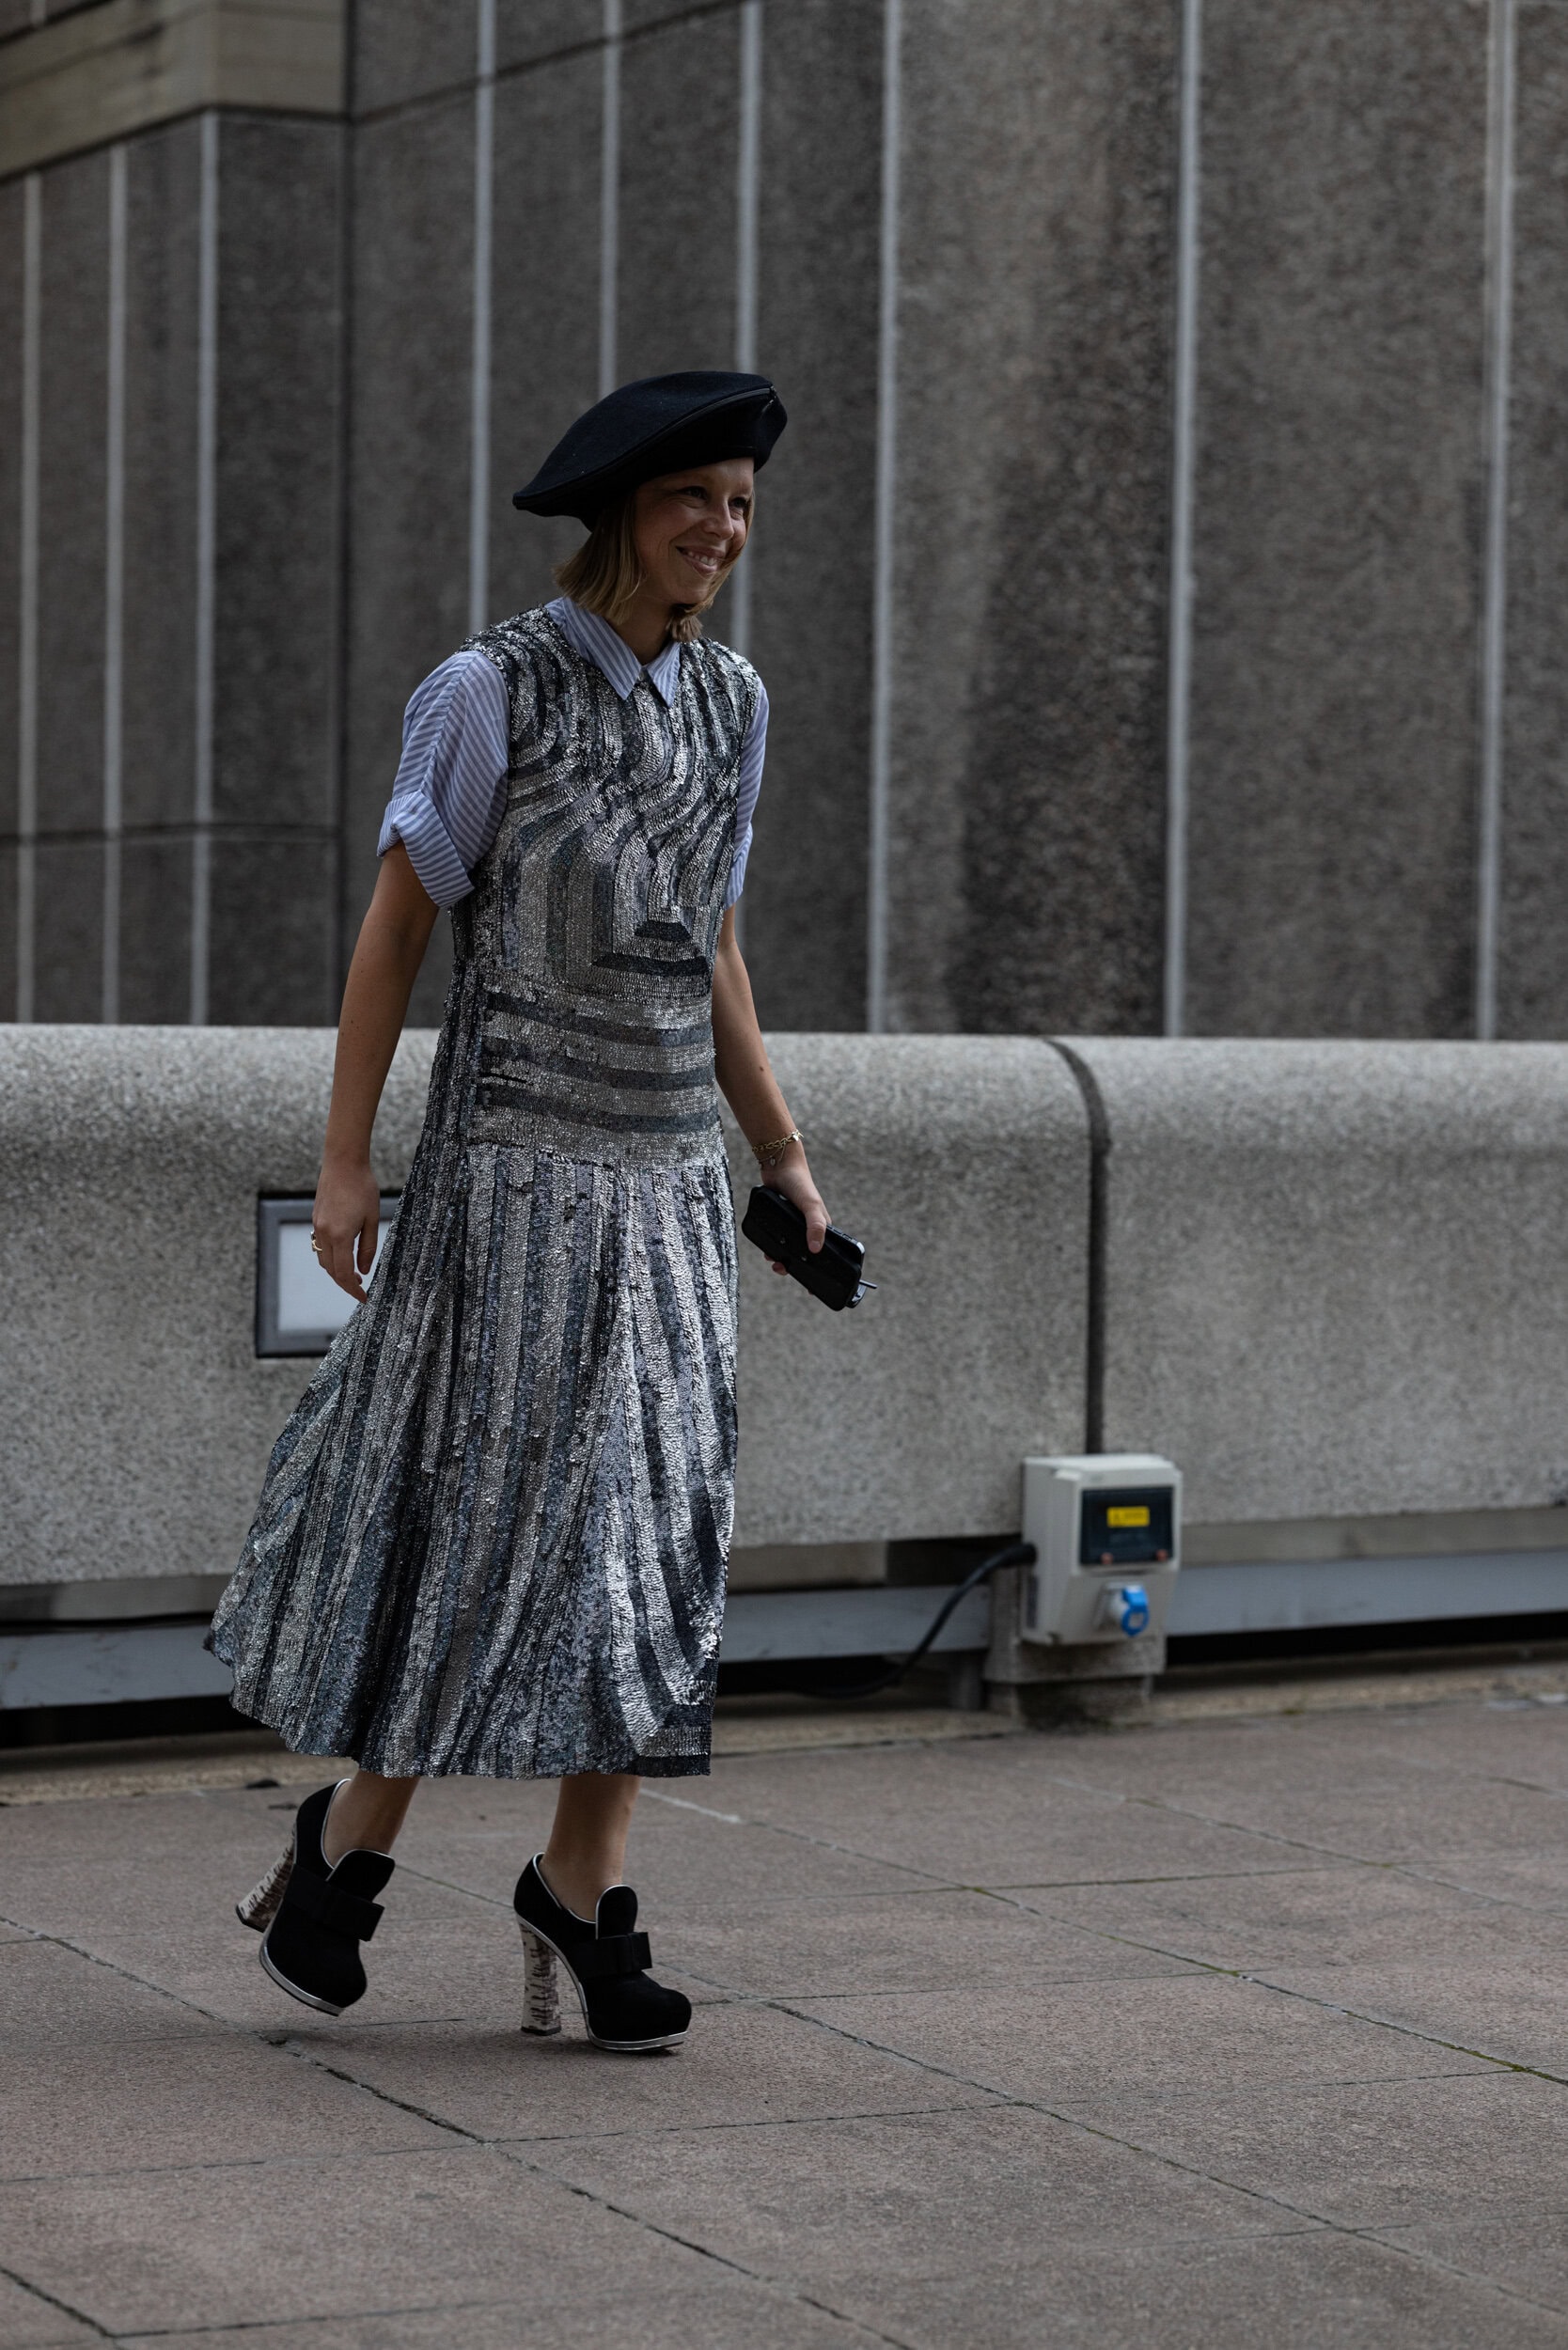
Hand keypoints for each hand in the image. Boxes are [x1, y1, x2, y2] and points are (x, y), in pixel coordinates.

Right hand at [312, 1156, 380, 1301]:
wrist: (343, 1163)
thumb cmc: (362, 1188)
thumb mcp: (372, 1219)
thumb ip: (368, 1247)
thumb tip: (364, 1270)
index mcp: (340, 1235)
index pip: (343, 1273)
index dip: (352, 1289)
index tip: (363, 1298)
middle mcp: (324, 1233)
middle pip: (330, 1270)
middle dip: (344, 1283)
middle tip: (360, 1289)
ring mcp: (317, 1226)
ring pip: (323, 1259)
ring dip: (335, 1271)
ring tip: (353, 1275)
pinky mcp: (315, 1219)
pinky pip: (320, 1247)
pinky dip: (329, 1257)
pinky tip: (343, 1256)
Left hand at [761, 1145, 827, 1275]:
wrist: (778, 1165)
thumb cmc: (800, 1184)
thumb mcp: (810, 1206)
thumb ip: (815, 1226)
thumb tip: (815, 1251)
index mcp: (822, 1228)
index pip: (824, 1254)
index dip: (820, 1271)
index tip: (813, 1289)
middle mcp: (808, 1228)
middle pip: (804, 1255)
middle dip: (794, 1266)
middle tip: (782, 1269)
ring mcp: (793, 1225)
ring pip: (789, 1249)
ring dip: (781, 1257)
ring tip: (772, 1260)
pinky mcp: (779, 1221)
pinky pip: (777, 1239)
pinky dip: (772, 1246)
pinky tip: (766, 1248)